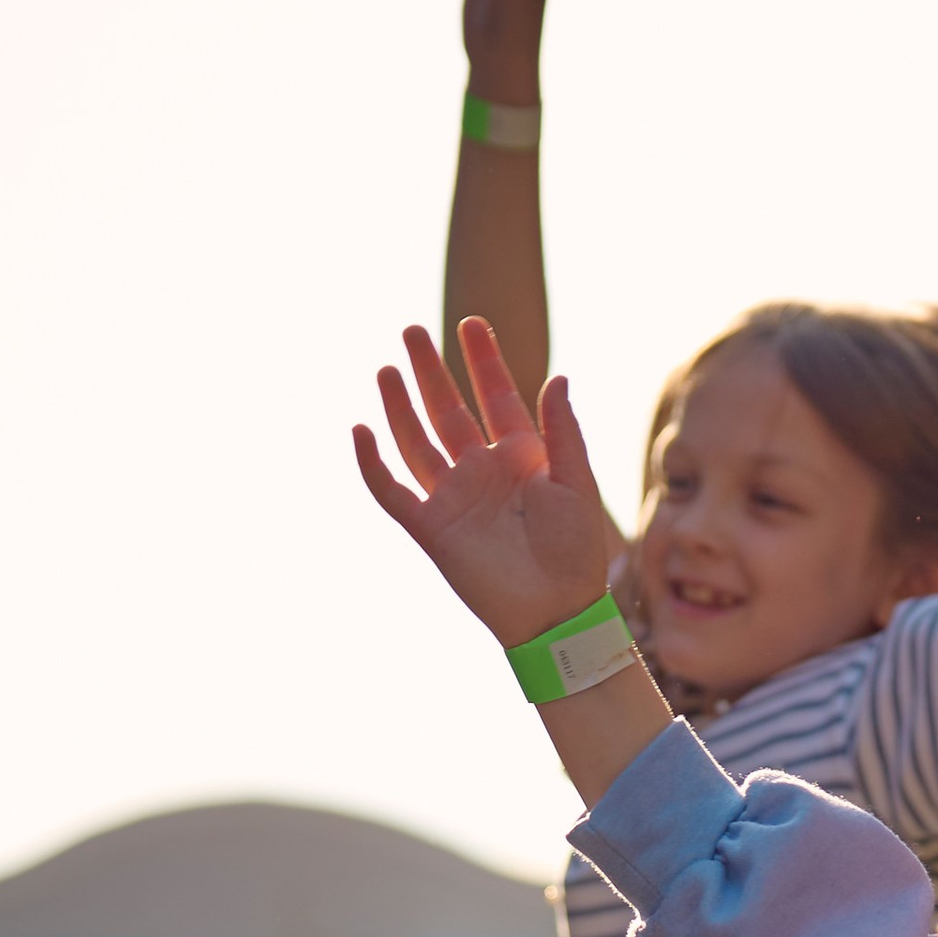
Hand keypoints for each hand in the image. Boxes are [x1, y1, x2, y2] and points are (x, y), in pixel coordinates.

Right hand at [355, 319, 610, 644]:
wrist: (557, 612)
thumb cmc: (575, 553)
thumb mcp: (576, 483)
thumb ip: (563, 430)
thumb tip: (557, 377)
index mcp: (520, 458)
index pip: (496, 397)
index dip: (483, 361)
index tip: (472, 324)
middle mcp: (482, 472)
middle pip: (448, 410)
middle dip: (430, 371)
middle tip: (410, 330)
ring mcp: (454, 498)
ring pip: (417, 441)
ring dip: (399, 406)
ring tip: (386, 368)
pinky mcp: (431, 528)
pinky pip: (392, 491)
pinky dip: (372, 463)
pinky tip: (361, 429)